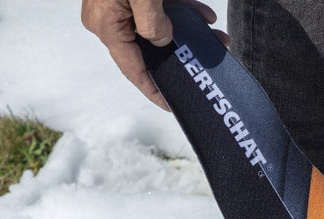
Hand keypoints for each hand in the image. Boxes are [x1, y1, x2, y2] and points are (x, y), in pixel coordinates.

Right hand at [81, 0, 224, 110]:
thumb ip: (152, 22)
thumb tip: (163, 40)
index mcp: (106, 25)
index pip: (132, 68)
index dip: (154, 89)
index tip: (173, 104)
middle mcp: (110, 19)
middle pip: (150, 49)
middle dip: (182, 55)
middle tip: (211, 60)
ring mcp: (120, 5)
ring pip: (159, 28)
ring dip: (188, 32)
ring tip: (217, 37)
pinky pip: (158, 10)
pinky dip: (181, 12)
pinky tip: (204, 15)